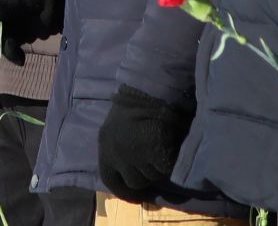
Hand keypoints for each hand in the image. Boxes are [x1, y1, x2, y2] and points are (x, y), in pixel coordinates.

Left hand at [97, 86, 192, 203]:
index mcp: (104, 144)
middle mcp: (116, 153)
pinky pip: (166, 168)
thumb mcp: (119, 123)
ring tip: (164, 146)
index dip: (123, 190)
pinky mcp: (155, 152)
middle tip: (155, 160)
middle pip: (134, 181)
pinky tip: (172, 146)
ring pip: (152, 176)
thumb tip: (130, 169)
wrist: (153, 83)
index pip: (109, 179)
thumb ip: (121, 145)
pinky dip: (171, 161)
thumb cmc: (137, 99)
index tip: (136, 194)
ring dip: (159, 168)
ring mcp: (135, 155)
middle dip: (146, 175)